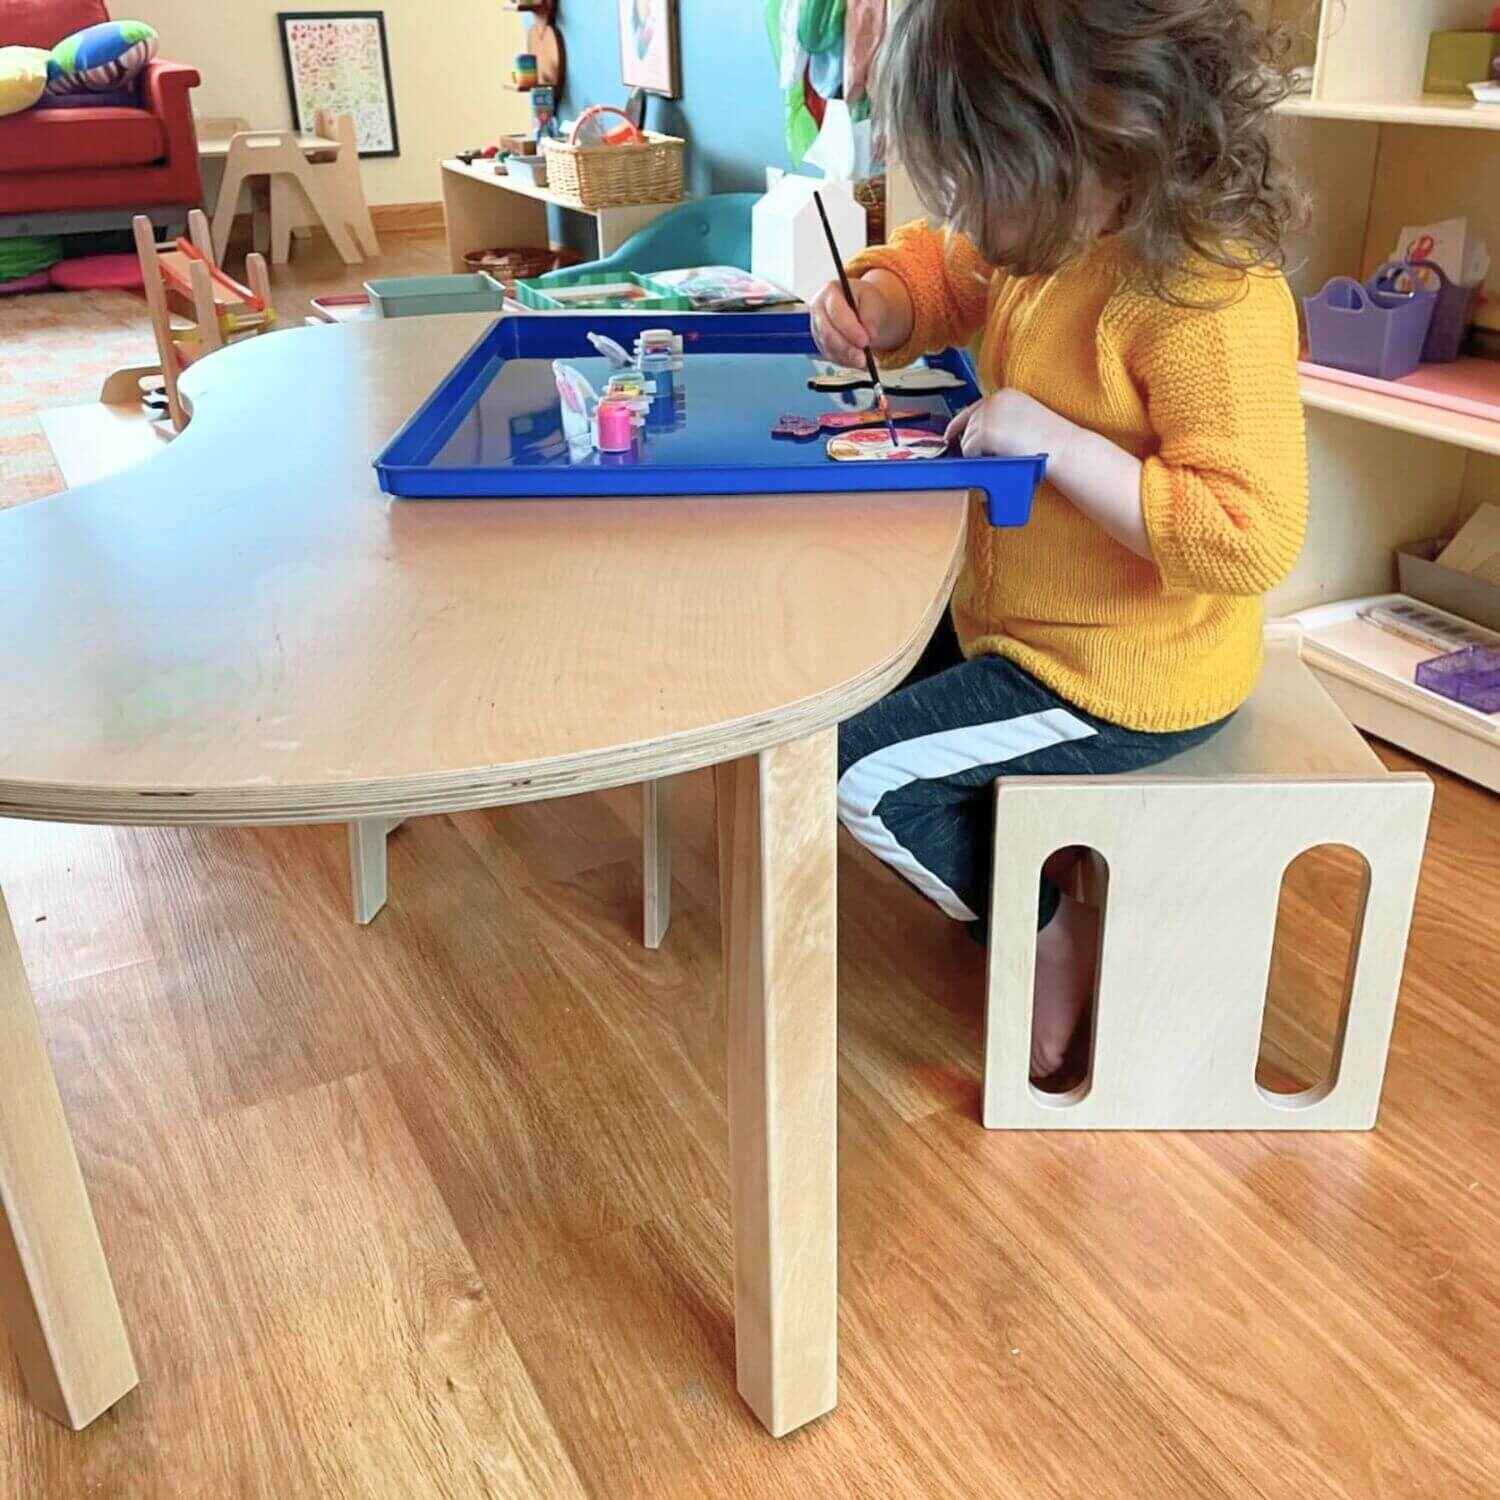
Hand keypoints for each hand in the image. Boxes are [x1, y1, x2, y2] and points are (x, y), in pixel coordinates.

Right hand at [809, 271, 909, 367]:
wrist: (861, 307)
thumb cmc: (865, 300)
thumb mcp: (873, 298)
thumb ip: (871, 314)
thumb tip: (869, 334)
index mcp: (830, 292)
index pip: (836, 312)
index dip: (849, 329)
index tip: (865, 341)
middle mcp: (819, 310)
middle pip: (828, 333)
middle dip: (847, 348)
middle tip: (864, 358)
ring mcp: (818, 329)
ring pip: (829, 348)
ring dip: (848, 358)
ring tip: (867, 362)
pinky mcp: (822, 344)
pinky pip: (832, 357)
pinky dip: (847, 362)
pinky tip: (860, 362)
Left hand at [944, 389, 1079, 461]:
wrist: (1063, 448)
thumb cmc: (1051, 442)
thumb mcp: (1025, 420)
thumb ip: (1003, 421)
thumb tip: (980, 435)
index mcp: (1005, 395)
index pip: (973, 409)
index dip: (960, 424)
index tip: (950, 436)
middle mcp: (994, 400)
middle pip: (967, 425)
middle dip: (971, 443)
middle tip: (984, 457)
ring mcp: (988, 415)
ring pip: (966, 440)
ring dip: (978, 454)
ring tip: (1000, 458)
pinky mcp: (985, 432)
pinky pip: (969, 452)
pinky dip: (978, 460)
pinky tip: (997, 460)